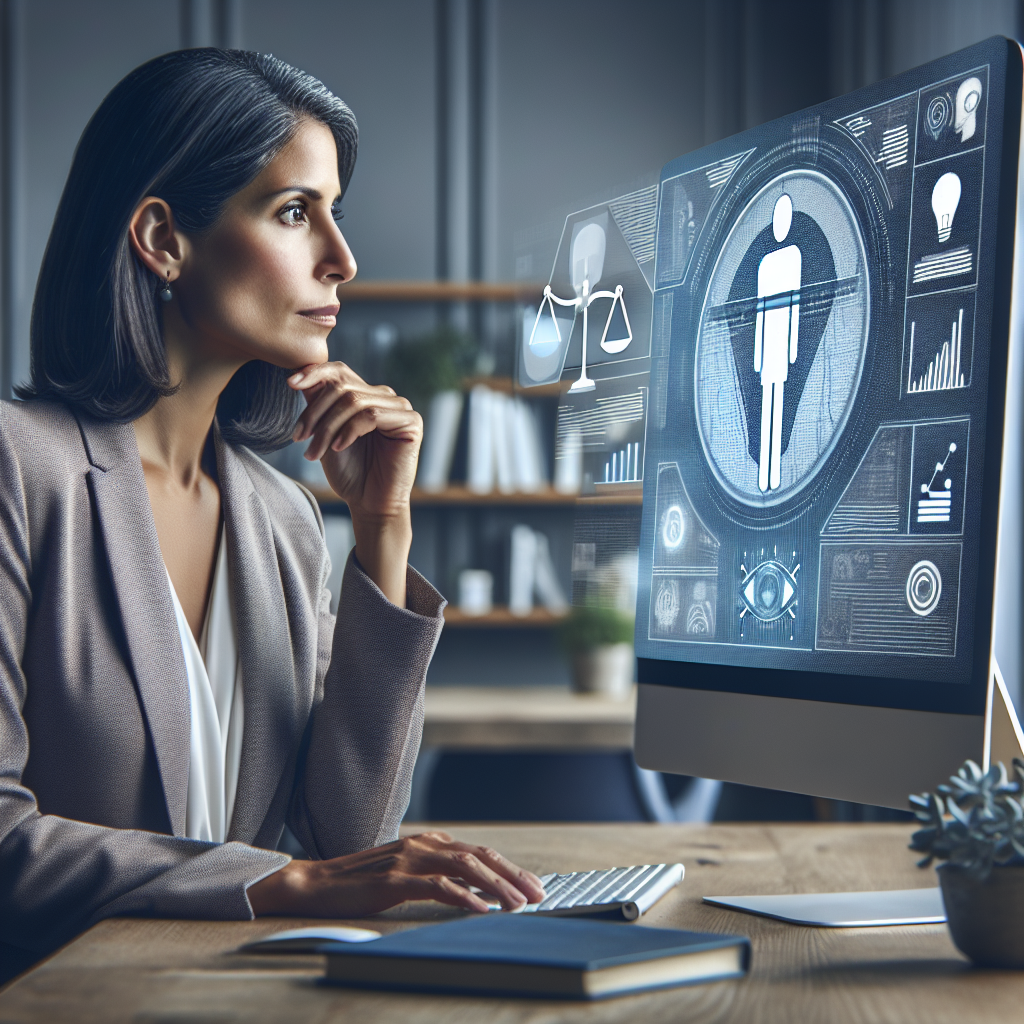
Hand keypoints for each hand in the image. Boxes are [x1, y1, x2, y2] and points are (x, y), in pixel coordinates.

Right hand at [247, 831, 545, 917]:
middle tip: (537, 895)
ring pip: (465, 867)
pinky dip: (463, 897)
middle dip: (513, 875)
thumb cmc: (361, 882)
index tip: (533, 886)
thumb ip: (436, 873)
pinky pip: (437, 886)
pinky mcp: (394, 880)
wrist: (315, 883)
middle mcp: (423, 844)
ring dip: (496, 887)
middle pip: (480, 855)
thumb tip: (476, 891)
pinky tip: (481, 909)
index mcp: (429, 841)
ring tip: (517, 905)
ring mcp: (409, 859)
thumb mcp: (406, 872)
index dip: (510, 868)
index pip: (480, 851)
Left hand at [288, 362, 420, 519]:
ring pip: (354, 401)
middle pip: (343, 386)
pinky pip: (371, 415)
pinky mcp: (411, 422)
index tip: (290, 384)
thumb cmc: (349, 472)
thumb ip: (318, 404)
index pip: (340, 371)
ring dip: (327, 427)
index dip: (315, 372)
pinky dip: (349, 431)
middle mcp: (384, 397)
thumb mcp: (325, 433)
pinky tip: (339, 448)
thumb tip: (297, 373)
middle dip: (315, 412)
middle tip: (299, 437)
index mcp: (366, 395)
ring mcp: (400, 408)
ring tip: (315, 452)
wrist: (369, 504)